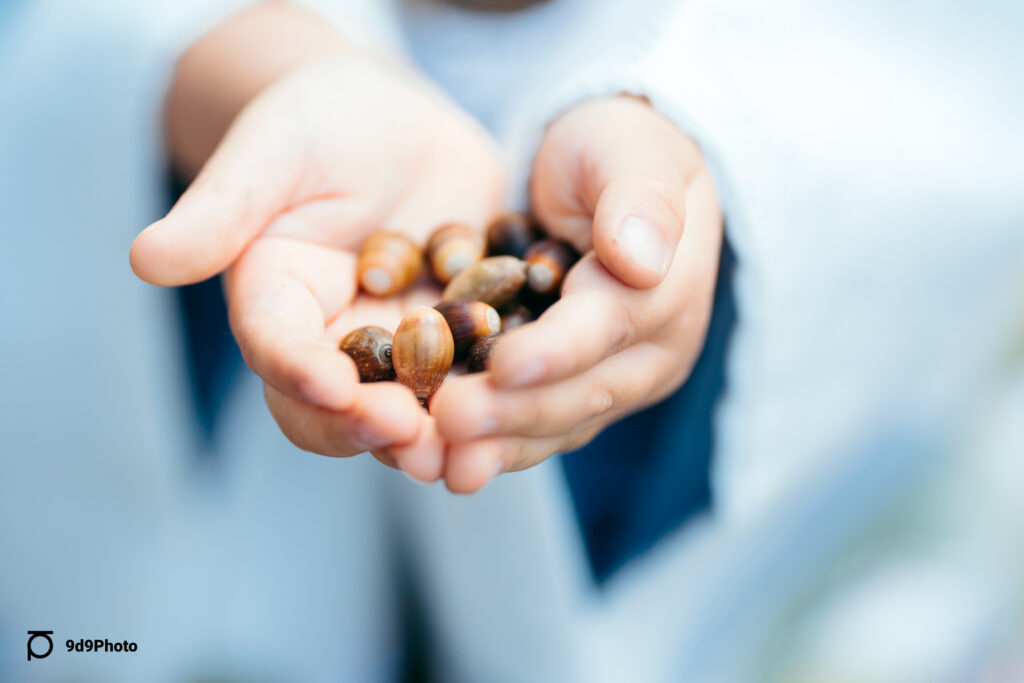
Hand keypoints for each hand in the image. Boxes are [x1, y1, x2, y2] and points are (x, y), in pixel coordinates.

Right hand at [131, 53, 504, 481]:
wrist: (393, 119)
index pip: (278, 350)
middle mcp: (336, 337)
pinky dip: (500, 387)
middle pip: (345, 403)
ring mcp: (402, 342)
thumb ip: (220, 208)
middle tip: (417, 440)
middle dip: (376, 426)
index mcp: (278, 302)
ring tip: (474, 448)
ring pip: (415, 402)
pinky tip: (534, 397)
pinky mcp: (459, 331)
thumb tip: (145, 259)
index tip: (335, 390)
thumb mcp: (272, 152)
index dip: (301, 374)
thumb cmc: (318, 121)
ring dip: (443, 431)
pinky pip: (479, 369)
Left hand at [431, 96, 722, 492]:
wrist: (611, 174)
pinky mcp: (576, 393)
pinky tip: (443, 459)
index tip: (502, 366)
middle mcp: (651, 352)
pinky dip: (492, 444)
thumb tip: (643, 260)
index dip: (557, 350)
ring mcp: (616, 380)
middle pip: (582, 393)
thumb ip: (640, 196)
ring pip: (558, 424)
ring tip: (441, 462)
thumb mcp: (632, 148)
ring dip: (499, 445)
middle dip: (515, 412)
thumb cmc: (616, 149)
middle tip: (449, 423)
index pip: (609, 328)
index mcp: (670, 291)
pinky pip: (536, 427)